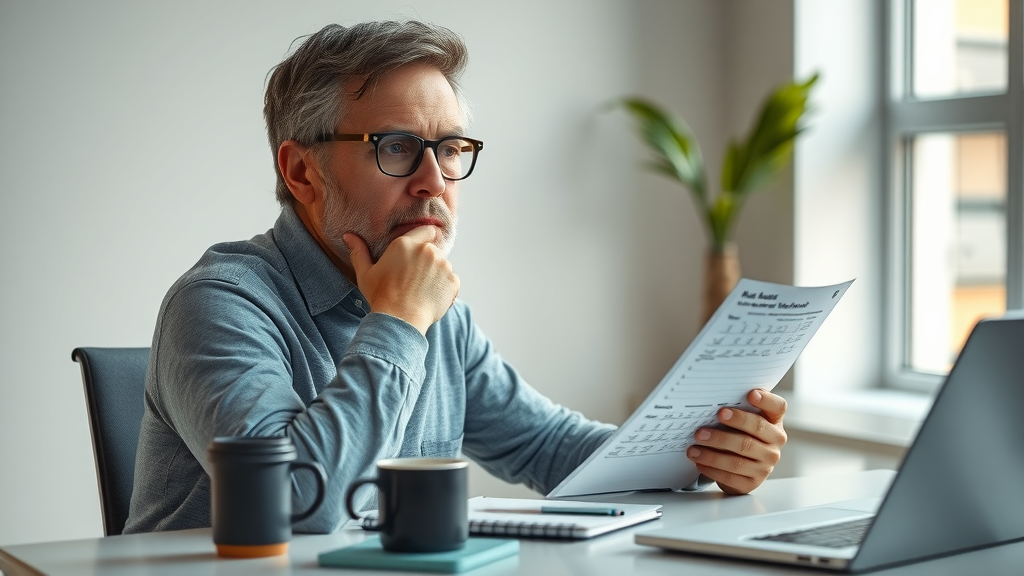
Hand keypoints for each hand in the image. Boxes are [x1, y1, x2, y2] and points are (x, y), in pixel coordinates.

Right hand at [343, 226, 459, 334]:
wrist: (400, 320)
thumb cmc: (380, 296)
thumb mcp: (365, 273)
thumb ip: (359, 251)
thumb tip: (348, 235)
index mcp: (406, 244)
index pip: (426, 230)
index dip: (424, 239)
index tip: (418, 253)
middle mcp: (427, 250)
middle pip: (433, 250)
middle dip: (426, 261)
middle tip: (413, 279)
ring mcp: (443, 265)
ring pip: (443, 265)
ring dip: (436, 274)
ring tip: (420, 290)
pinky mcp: (453, 281)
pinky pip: (451, 280)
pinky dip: (444, 288)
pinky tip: (429, 298)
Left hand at [687, 389, 787, 494]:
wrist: (740, 468)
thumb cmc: (738, 435)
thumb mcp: (740, 421)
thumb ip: (734, 410)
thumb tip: (709, 402)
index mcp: (774, 421)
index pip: (778, 407)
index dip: (766, 400)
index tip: (750, 394)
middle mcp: (775, 443)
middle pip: (756, 430)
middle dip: (731, 424)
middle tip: (705, 426)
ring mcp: (766, 465)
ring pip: (739, 458)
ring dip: (713, 453)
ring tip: (693, 448)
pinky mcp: (753, 482)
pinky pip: (731, 476)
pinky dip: (713, 469)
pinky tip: (700, 462)